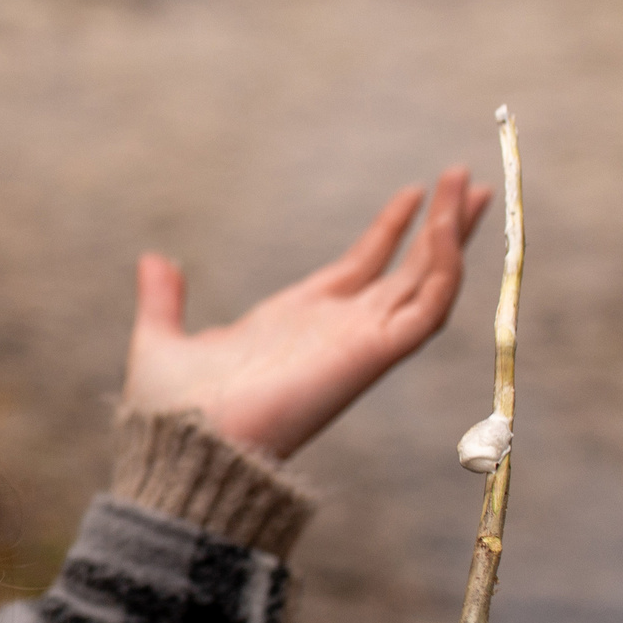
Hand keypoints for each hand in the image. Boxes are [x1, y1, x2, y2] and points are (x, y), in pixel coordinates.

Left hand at [122, 168, 492, 459]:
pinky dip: (442, 271)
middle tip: (468, 179)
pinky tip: (445, 230)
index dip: (392, 229)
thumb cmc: (171, 410)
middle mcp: (339, 329)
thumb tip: (153, 261)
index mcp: (298, 320)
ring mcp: (360, 341)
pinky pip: (426, 309)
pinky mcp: (372, 355)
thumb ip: (163, 299)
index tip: (417, 191)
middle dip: (443, 227)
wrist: (184, 443)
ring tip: (468, 185)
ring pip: (427, 282)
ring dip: (450, 235)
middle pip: (409, 270)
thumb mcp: (163, 339)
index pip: (363, 266)